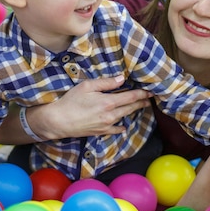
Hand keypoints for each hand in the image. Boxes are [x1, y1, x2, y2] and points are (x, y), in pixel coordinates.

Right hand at [29, 75, 151, 139]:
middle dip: (142, 103)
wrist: (59, 121)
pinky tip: (123, 126)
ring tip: (139, 107)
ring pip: (124, 117)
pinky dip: (121, 127)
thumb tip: (121, 79)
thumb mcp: (87, 86)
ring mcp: (106, 125)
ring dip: (133, 111)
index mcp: (108, 102)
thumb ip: (106, 82)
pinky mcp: (100, 131)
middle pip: (131, 108)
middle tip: (150, 99)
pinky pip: (115, 129)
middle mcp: (110, 115)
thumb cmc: (71, 101)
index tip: (151, 91)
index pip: (131, 97)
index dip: (142, 94)